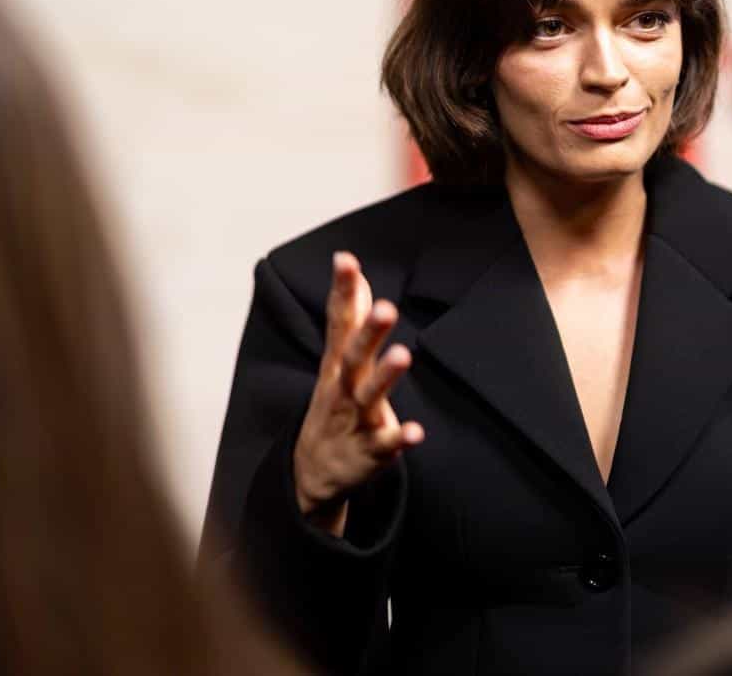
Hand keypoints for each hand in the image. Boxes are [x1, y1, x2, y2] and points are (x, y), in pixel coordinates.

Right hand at [292, 251, 424, 535]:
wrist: (313, 472)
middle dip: (368, 332)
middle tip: (386, 307)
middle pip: (355, 356)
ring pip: (369, 396)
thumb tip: (352, 267)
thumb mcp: (335, 359)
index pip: (339, 322)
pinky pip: (386, 443)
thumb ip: (348, 313)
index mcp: (338, 363)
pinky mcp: (371, 450)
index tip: (345, 261)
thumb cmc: (333, 403)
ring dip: (385, 376)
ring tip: (403, 354)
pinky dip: (401, 438)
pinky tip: (418, 432)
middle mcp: (344, 387)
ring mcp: (356, 419)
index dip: (342, 291)